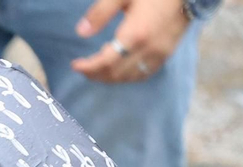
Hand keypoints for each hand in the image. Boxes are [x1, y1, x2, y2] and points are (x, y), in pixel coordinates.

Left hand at [71, 0, 190, 82]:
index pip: (106, 62)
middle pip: (116, 74)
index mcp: (136, 34)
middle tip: (84, 67)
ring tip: (99, 64)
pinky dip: (128, 75)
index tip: (75, 65)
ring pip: (130, 77)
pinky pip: (145, 73)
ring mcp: (161, 53)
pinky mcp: (168, 53)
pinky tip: (120, 65)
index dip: (88, 67)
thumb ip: (100, 13)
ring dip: (111, 76)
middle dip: (96, 74)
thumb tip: (81, 32)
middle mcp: (149, 49)